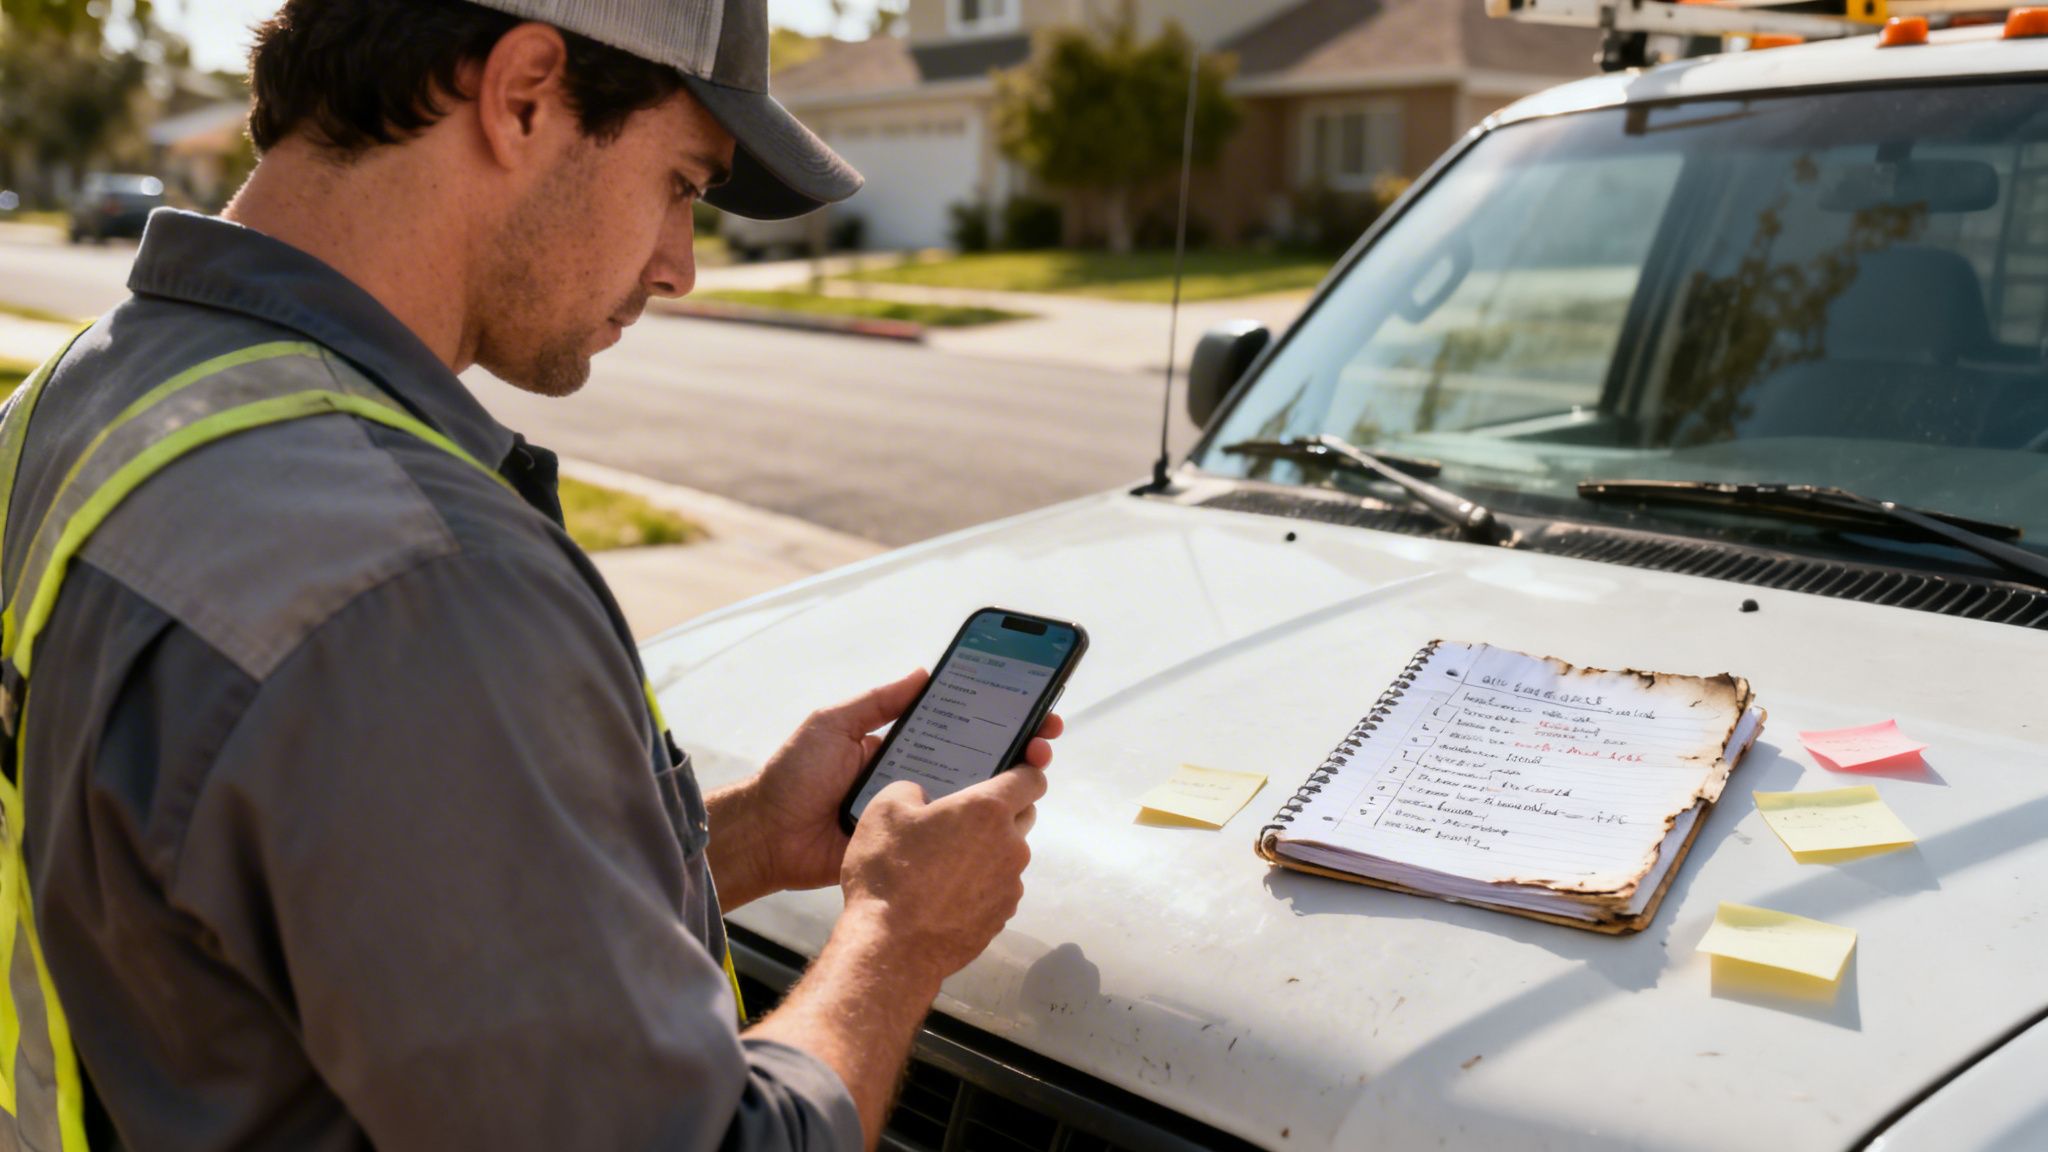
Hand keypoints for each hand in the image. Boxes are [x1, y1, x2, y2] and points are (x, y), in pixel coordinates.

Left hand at [707, 670, 1061, 905]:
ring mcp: (920, 818)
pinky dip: (982, 832)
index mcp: (902, 748)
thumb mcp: (833, 723)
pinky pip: (954, 842)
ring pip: (976, 806)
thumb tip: (924, 672)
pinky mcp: (914, 852)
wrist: (768, 835)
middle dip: (1019, 751)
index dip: (998, 719)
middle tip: (1043, 741)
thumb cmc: (793, 775)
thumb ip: (878, 701)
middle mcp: (918, 782)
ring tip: (1032, 773)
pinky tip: (1006, 819)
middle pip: (980, 767)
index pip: (961, 730)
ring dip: (1010, 789)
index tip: (1032, 708)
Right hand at [838, 764, 1047, 985]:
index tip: (1009, 775)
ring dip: (987, 852)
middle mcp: (1010, 845)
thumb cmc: (888, 872)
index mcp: (988, 810)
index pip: (1031, 779)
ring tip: (944, 865)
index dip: (1023, 772)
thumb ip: (912, 790)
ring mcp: (1010, 885)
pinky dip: (981, 886)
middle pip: (1023, 817)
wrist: (891, 947)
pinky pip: (997, 889)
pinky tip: (946, 895)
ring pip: (1008, 856)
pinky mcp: (1001, 918)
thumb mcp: (885, 810)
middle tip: (962, 820)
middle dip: (1002, 812)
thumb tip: (923, 799)